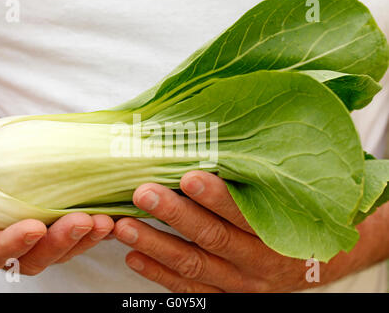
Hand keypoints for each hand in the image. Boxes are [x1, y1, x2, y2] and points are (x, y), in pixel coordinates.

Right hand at [0, 112, 113, 274]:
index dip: (9, 246)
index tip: (34, 228)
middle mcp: (0, 240)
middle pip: (29, 258)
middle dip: (58, 244)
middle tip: (84, 222)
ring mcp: (27, 233)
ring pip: (56, 250)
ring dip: (82, 239)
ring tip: (105, 221)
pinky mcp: (49, 221)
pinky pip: (70, 233)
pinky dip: (91, 229)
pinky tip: (112, 218)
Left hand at [114, 170, 388, 291]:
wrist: (312, 262)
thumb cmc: (293, 219)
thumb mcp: (288, 199)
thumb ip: (258, 178)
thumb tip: (220, 142)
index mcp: (278, 233)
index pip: (244, 214)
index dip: (216, 198)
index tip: (187, 176)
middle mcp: (259, 261)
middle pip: (213, 238)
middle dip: (176, 216)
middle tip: (143, 193)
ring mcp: (240, 282)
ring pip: (194, 266)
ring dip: (157, 246)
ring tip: (125, 226)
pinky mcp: (224, 295)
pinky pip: (189, 289)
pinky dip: (160, 274)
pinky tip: (135, 258)